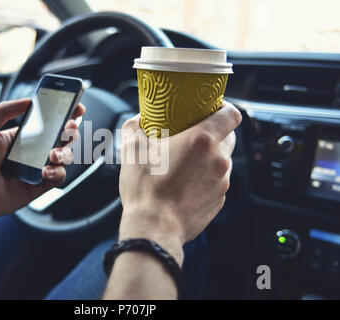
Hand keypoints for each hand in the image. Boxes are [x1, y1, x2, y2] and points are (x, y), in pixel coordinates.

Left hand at [0, 99, 84, 219]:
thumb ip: (5, 110)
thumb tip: (28, 101)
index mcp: (20, 138)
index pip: (48, 125)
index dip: (64, 116)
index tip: (75, 107)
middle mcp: (31, 154)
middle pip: (61, 140)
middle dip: (70, 131)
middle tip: (69, 127)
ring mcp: (35, 170)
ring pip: (63, 159)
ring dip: (65, 152)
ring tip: (53, 153)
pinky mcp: (37, 187)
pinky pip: (57, 178)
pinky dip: (57, 173)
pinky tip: (46, 170)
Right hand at [118, 101, 241, 263]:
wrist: (153, 228)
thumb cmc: (145, 189)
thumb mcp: (132, 150)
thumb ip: (135, 127)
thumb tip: (137, 120)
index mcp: (201, 140)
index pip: (231, 115)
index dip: (224, 108)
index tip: (212, 109)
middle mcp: (218, 159)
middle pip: (228, 137)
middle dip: (214, 133)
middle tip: (192, 136)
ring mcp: (221, 181)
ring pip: (222, 160)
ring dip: (208, 158)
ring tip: (185, 164)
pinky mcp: (219, 199)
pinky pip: (217, 181)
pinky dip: (206, 178)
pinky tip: (186, 184)